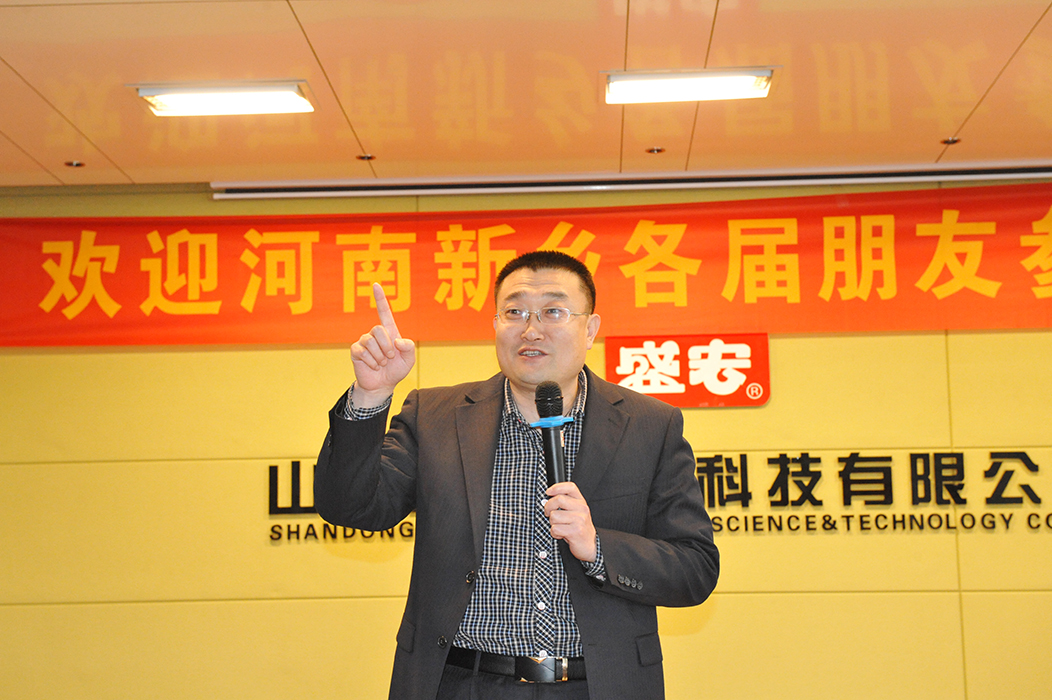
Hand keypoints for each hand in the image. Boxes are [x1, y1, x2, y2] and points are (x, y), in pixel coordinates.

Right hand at [349, 283, 415, 407]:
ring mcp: (364, 342)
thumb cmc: (396, 370)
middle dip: (386, 347)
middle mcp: (375, 334)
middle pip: (378, 329)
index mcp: (389, 332)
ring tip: (381, 364)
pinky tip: (373, 366)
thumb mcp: (409, 360)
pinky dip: (371, 362)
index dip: (380, 299)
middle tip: (389, 359)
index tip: (376, 285)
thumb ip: (409, 348)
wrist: (382, 385)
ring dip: (379, 356)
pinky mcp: (356, 351)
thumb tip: (398, 341)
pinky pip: (362, 351)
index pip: (384, 312)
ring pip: (370, 341)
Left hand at [544, 481, 596, 561]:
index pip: (570, 487)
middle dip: (548, 507)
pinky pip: (555, 529)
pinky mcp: (575, 531)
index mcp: (581, 502)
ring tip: (559, 526)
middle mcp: (582, 509)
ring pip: (554, 516)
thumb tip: (547, 499)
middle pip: (559, 499)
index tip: (548, 492)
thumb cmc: (580, 528)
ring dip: (552, 523)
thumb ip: (566, 503)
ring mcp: (579, 520)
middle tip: (548, 513)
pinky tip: (561, 534)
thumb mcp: (576, 512)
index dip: (557, 487)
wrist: (591, 545)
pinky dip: (554, 533)